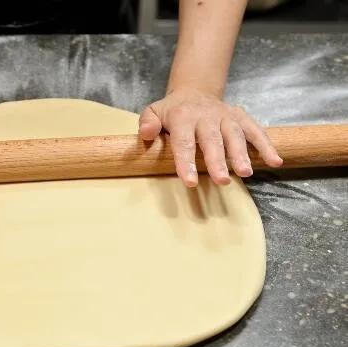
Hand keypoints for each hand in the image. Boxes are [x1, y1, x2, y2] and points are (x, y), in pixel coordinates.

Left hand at [138, 87, 282, 186]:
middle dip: (218, 161)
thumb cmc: (171, 111)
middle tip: (222, 180)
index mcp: (183, 116)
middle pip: (213, 140)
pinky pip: (255, 130)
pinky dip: (266, 145)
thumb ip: (147, 122)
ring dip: (242, 154)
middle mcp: (207, 116)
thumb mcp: (153, 112)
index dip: (186, 162)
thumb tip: (145, 134)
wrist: (194, 91)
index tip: (190, 181)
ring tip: (246, 173)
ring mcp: (226, 116)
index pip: (184, 142)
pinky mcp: (241, 118)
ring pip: (236, 135)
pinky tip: (275, 161)